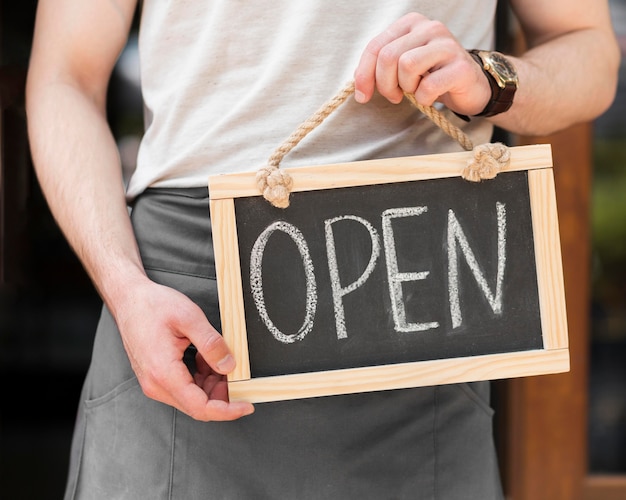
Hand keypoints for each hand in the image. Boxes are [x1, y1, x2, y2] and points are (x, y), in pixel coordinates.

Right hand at [113, 277, 254, 420]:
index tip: (247, 405)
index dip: (227, 410)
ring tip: (220, 358)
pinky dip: (201, 377)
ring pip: (193, 396)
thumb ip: (211, 344)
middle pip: (198, 404)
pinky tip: (206, 357)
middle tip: (239, 373)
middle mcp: (156, 384)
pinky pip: (185, 387)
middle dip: (223, 393)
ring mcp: (155, 382)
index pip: (200, 407)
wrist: (129, 299)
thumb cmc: (152, 305)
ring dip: (213, 383)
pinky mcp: (157, 377)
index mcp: (163, 374)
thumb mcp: (189, 317)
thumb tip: (229, 365)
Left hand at [354, 12, 490, 116]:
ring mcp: (447, 45)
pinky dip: (424, 98)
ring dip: (407, 88)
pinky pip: (428, 86)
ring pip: (407, 66)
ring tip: (416, 90)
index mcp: (411, 23)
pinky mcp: (461, 66)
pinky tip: (430, 97)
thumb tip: (359, 83)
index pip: (375, 46)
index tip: (362, 95)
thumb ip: (380, 67)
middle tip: (395, 96)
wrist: (469, 86)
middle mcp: (430, 27)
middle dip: (385, 84)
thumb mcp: (401, 67)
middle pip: (388, 57)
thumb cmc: (431, 76)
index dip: (364, 74)